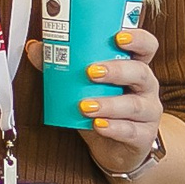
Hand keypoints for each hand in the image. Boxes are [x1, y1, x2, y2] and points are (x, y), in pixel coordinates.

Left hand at [28, 26, 165, 176]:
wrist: (114, 147)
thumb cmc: (102, 108)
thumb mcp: (83, 85)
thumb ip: (61, 65)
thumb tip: (36, 47)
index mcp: (134, 67)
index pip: (146, 47)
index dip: (137, 39)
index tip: (118, 36)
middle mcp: (145, 87)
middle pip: (141, 73)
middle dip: (117, 71)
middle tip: (90, 72)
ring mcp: (148, 112)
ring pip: (135, 105)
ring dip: (109, 104)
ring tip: (85, 105)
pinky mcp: (143, 136)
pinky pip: (132, 131)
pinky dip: (113, 128)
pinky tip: (98, 125)